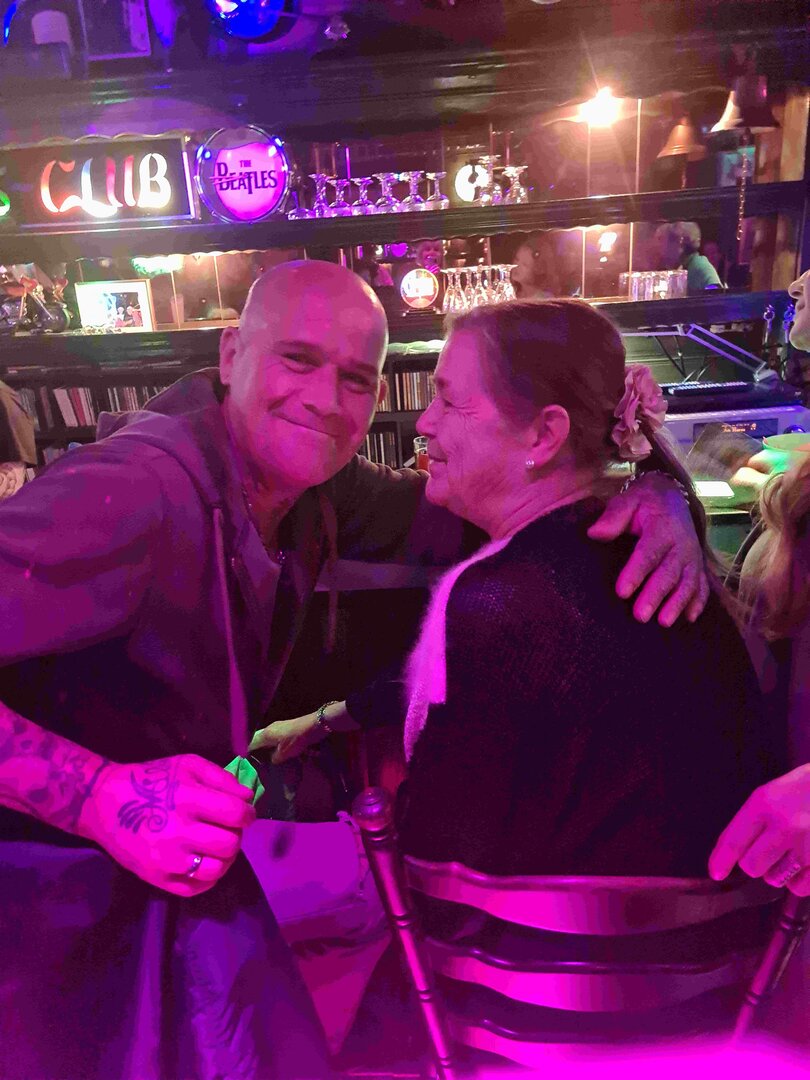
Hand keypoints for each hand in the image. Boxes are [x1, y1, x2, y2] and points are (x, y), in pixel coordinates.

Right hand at [78, 755, 255, 896]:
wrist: (104, 803)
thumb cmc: (151, 780)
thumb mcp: (187, 765)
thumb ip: (221, 778)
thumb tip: (248, 798)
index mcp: (187, 799)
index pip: (235, 814)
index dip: (248, 814)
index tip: (244, 813)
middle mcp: (178, 832)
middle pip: (230, 844)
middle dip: (236, 835)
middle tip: (228, 829)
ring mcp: (166, 860)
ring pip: (217, 870)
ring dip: (225, 858)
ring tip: (217, 846)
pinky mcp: (157, 879)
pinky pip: (196, 888)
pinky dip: (208, 877)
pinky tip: (204, 861)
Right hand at [248, 712, 326, 764]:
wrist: (313, 726)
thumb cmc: (296, 740)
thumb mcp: (284, 753)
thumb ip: (275, 758)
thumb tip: (272, 760)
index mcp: (266, 734)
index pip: (251, 744)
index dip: (247, 752)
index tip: (246, 761)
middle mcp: (269, 729)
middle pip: (258, 740)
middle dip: (257, 750)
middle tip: (256, 761)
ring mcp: (278, 727)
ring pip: (267, 739)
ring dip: (266, 748)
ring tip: (266, 758)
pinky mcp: (286, 728)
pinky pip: (275, 738)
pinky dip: (274, 745)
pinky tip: (278, 752)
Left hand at [588, 473, 708, 626]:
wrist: (673, 494)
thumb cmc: (644, 501)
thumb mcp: (628, 499)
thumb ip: (613, 515)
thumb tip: (594, 533)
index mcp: (662, 528)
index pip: (648, 553)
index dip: (635, 573)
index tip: (622, 592)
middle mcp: (681, 544)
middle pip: (668, 572)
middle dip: (655, 595)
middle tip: (640, 616)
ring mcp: (692, 556)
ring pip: (688, 582)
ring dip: (677, 603)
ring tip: (663, 622)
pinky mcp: (698, 565)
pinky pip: (703, 584)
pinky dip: (698, 601)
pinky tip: (690, 619)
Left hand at [709, 765, 809, 895]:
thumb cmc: (806, 787)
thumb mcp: (772, 791)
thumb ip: (752, 818)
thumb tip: (732, 851)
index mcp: (766, 804)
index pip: (734, 840)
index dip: (721, 860)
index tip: (716, 872)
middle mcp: (785, 826)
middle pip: (752, 866)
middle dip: (755, 861)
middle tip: (767, 849)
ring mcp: (808, 846)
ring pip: (775, 879)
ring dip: (777, 872)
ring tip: (789, 853)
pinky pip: (800, 887)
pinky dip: (798, 880)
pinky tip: (804, 864)